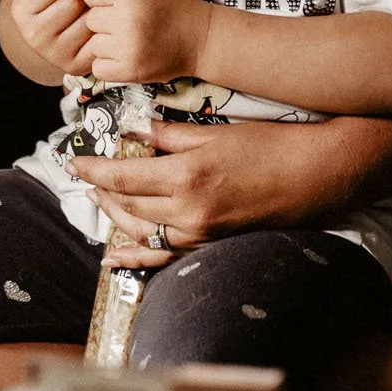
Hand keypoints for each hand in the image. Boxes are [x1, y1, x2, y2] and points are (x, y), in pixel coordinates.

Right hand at [8, 0, 94, 76]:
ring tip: (82, 14)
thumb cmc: (43, 4)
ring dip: (91, 11)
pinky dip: (100, 30)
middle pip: (72, 2)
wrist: (49, 38)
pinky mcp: (77, 65)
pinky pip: (98, 38)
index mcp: (21, 14)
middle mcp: (35, 38)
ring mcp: (56, 54)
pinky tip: (91, 30)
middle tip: (74, 2)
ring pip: (88, 19)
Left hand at [75, 115, 377, 254]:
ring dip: (116, 218)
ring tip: (99, 202)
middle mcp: (190, 210)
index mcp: (188, 176)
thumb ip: (171, 136)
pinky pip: (166, 255)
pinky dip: (137, 258)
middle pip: (129, 205)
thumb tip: (135, 134)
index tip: (73, 162)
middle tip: (86, 177)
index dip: (94, 171)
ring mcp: (203, 233)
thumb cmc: (272, 144)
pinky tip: (114, 260)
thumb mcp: (216, 131)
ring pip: (144, 231)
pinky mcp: (214, 244)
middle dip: (102, 191)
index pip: (124, 177)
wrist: (318, 174)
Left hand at [80, 0, 211, 84]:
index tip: (118, 2)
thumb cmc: (175, 5)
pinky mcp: (131, 70)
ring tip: (129, 39)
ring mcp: (128, 48)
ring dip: (107, 43)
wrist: (202, 39)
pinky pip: (99, 68)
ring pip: (93, 44)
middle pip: (90, 20)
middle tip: (128, 22)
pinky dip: (108, 65)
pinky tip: (125, 56)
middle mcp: (128, 20)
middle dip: (105, 20)